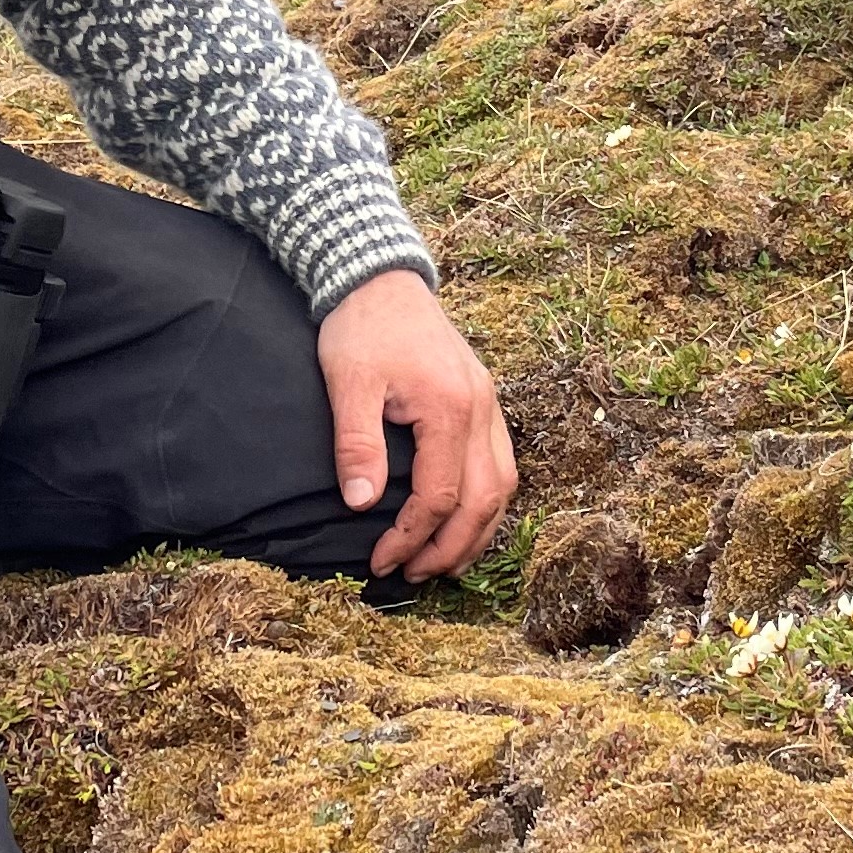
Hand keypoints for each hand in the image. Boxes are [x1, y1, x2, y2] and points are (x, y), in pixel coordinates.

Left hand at [317, 269, 516, 581]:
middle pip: (484, 500)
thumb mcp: (348, 384)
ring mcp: (488, 403)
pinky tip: (465, 517)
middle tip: (414, 575)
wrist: (379, 277)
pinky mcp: (483, 399)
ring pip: (504, 484)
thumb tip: (361, 504)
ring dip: (478, 530)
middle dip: (451, 547)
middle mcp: (480, 409)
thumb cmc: (361, 328)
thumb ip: (357, 444)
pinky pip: (500, 462)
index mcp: (449, 408)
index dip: (411, 536)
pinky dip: (487, 500)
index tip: (380, 560)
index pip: (440, 495)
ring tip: (445, 562)